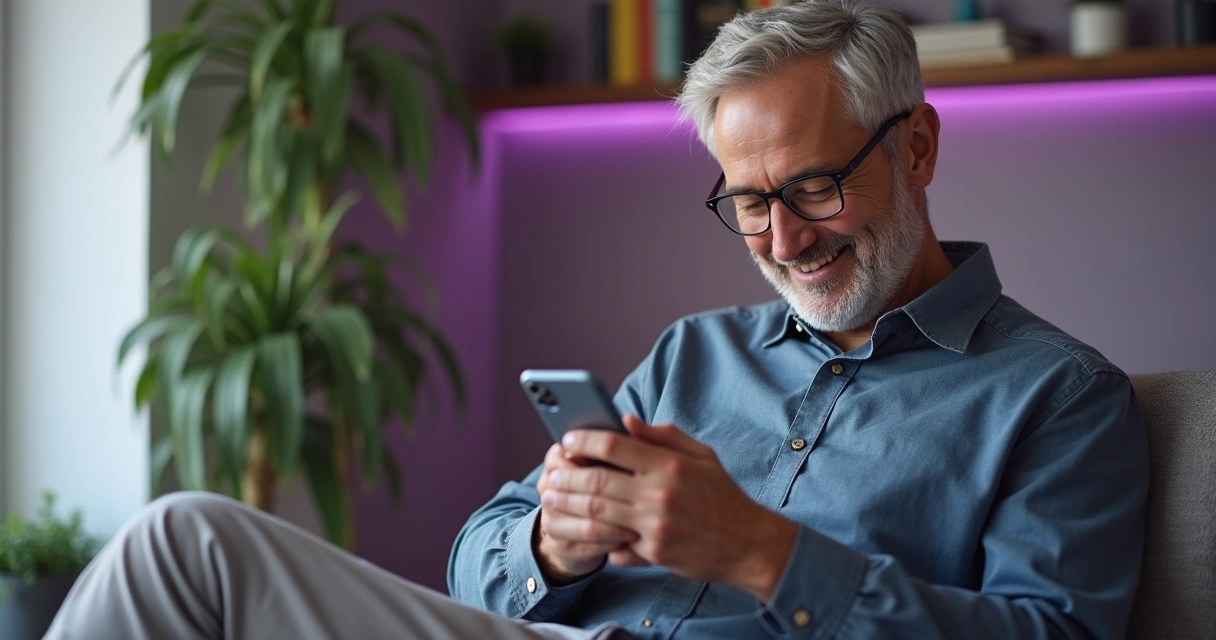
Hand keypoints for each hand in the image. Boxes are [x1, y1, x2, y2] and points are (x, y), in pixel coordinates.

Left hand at [542, 415, 799, 602]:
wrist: (749, 544)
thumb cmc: (723, 497)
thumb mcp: (702, 457)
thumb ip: (663, 437)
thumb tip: (627, 420)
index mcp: (670, 465)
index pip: (616, 445)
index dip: (585, 440)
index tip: (567, 439)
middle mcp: (660, 494)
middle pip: (598, 480)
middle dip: (568, 475)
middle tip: (551, 472)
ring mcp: (656, 526)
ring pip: (598, 513)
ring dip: (569, 504)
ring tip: (551, 497)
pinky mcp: (655, 553)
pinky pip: (615, 544)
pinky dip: (596, 538)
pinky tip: (578, 530)